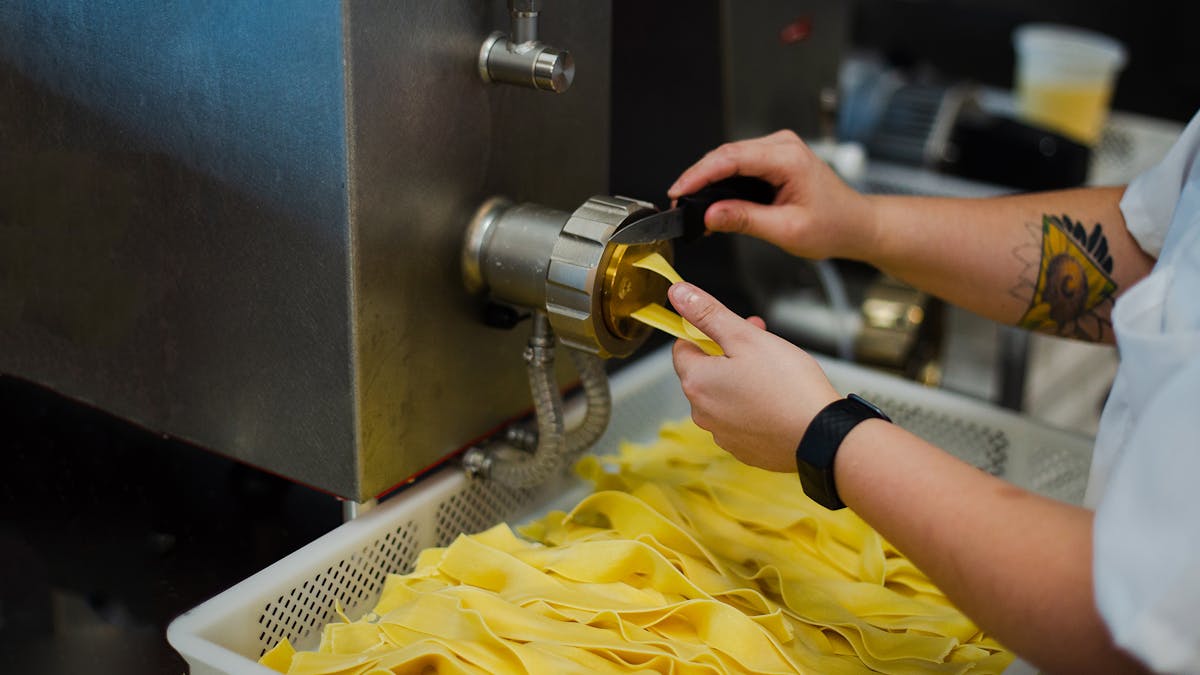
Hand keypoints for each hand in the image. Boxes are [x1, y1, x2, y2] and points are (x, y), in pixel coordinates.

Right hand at [667, 130, 876, 260]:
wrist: (856, 224)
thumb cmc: (833, 226)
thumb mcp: (787, 230)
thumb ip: (745, 220)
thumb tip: (710, 215)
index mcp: (788, 158)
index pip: (731, 158)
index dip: (699, 175)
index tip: (678, 191)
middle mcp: (783, 146)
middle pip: (726, 154)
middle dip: (697, 177)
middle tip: (677, 202)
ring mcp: (778, 149)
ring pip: (730, 157)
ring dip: (708, 178)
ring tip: (689, 203)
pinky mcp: (774, 158)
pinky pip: (739, 163)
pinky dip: (721, 179)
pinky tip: (710, 199)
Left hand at [668, 282, 839, 471]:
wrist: (822, 436)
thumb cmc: (787, 386)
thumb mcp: (746, 338)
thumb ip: (708, 314)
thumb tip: (679, 294)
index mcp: (697, 383)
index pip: (683, 348)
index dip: (707, 331)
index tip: (733, 328)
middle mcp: (702, 413)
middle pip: (705, 372)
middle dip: (729, 353)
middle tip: (761, 343)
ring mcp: (722, 434)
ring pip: (724, 395)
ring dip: (741, 379)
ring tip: (774, 373)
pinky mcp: (743, 448)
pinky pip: (740, 419)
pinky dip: (753, 406)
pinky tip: (777, 400)